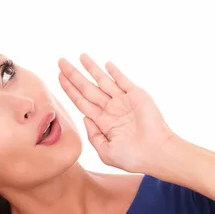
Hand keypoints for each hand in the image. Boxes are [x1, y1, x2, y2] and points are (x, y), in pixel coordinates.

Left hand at [58, 54, 175, 173]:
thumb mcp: (106, 152)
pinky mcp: (136, 95)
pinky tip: (106, 64)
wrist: (156, 153)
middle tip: (61, 61)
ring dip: (92, 68)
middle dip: (74, 75)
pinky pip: (123, 80)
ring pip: (103, 81)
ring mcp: (123, 101)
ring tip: (80, 56)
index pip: (81, 102)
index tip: (59, 77)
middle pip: (87, 88)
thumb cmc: (132, 157)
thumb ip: (93, 136)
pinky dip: (115, 72)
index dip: (69, 89)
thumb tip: (84, 117)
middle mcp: (112, 109)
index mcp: (103, 122)